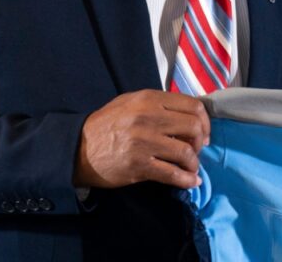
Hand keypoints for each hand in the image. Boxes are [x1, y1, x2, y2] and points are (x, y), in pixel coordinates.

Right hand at [73, 90, 210, 189]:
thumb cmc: (106, 124)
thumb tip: (189, 114)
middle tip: (197, 150)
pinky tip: (191, 181)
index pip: (192, 106)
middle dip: (200, 142)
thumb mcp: (130, 102)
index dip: (204, 121)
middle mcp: (148, 118)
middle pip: (193, 127)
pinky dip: (186, 179)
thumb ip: (159, 104)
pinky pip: (172, 174)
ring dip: (194, 163)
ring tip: (191, 167)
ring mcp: (144, 142)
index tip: (203, 132)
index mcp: (148, 99)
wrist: (77, 149)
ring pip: (185, 152)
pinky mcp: (139, 165)